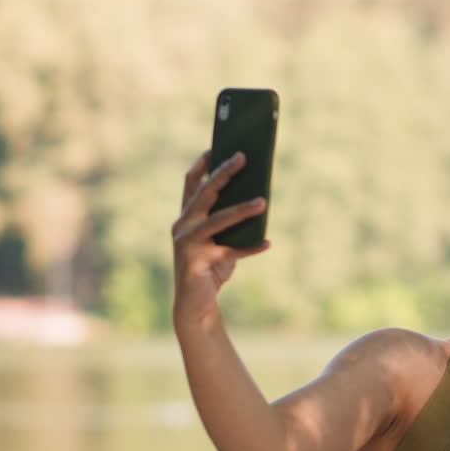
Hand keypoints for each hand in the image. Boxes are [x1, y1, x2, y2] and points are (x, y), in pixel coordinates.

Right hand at [171, 150, 270, 326]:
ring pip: (218, 219)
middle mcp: (182, 226)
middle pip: (205, 193)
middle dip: (224, 173)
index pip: (191, 183)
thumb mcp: (220, 241)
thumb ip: (230, 223)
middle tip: (243, 157)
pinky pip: (230, 252)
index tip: (218, 145)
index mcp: (186, 217)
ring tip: (263, 201)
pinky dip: (250, 248)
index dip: (203, 163)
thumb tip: (259, 199)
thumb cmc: (210, 268)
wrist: (195, 305)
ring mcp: (187, 243)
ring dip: (242, 209)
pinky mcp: (196, 261)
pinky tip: (267, 243)